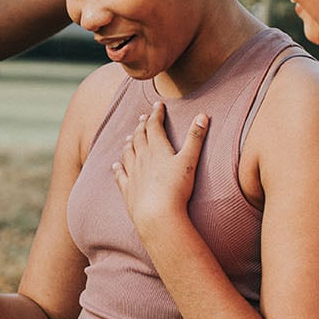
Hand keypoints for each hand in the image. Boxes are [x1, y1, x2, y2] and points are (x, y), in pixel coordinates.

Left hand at [111, 101, 207, 230]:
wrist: (157, 214)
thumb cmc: (176, 188)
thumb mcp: (189, 160)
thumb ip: (195, 138)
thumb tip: (203, 116)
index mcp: (157, 149)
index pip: (155, 126)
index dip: (156, 114)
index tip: (158, 105)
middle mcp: (142, 158)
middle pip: (140, 137)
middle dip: (142, 125)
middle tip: (143, 118)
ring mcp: (133, 174)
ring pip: (128, 153)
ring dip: (129, 143)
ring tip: (129, 137)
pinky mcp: (128, 190)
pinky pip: (120, 176)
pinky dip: (117, 169)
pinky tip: (115, 165)